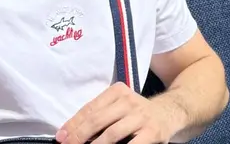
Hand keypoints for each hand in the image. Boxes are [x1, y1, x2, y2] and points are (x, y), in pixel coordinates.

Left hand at [55, 82, 175, 143]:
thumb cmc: (137, 112)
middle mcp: (128, 101)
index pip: (90, 108)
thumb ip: (101, 114)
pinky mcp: (152, 132)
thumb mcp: (119, 106)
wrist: (169, 112)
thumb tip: (73, 132)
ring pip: (112, 134)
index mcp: (117, 91)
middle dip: (80, 135)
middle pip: (98, 119)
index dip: (74, 124)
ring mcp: (140, 116)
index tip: (61, 137)